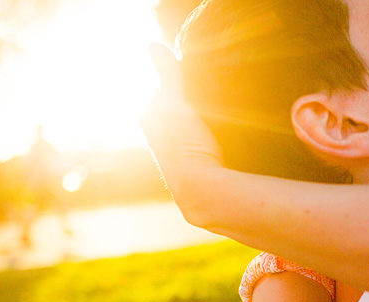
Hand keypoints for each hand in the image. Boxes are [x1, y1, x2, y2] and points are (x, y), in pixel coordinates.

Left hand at [140, 43, 222, 224]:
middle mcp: (156, 136)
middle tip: (210, 96)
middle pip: (173, 108)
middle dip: (187, 102)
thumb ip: (168, 76)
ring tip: (217, 116)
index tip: (197, 78)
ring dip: (197, 121)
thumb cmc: (186, 146)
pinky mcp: (190, 165)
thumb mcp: (178, 105)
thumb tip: (153, 44)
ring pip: (184, 127)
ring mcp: (172, 152)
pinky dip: (203, 137)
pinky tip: (219, 137)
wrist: (200, 190)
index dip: (180, 83)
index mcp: (149, 118)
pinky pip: (195, 142)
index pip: (163, 89)